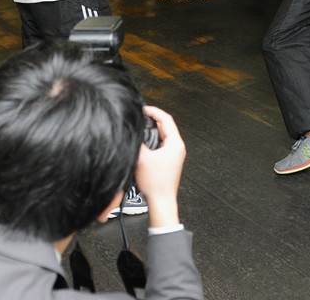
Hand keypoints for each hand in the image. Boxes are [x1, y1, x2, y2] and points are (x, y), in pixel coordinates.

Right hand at [135, 106, 185, 228]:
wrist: (160, 202)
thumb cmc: (155, 184)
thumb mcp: (142, 158)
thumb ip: (138, 141)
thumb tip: (133, 130)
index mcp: (175, 144)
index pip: (166, 119)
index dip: (154, 111)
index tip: (143, 108)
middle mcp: (177, 147)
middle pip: (165, 126)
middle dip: (152, 120)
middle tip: (140, 116)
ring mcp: (174, 154)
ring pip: (162, 135)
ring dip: (151, 130)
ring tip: (140, 127)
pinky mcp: (169, 161)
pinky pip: (160, 144)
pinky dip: (152, 140)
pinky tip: (142, 142)